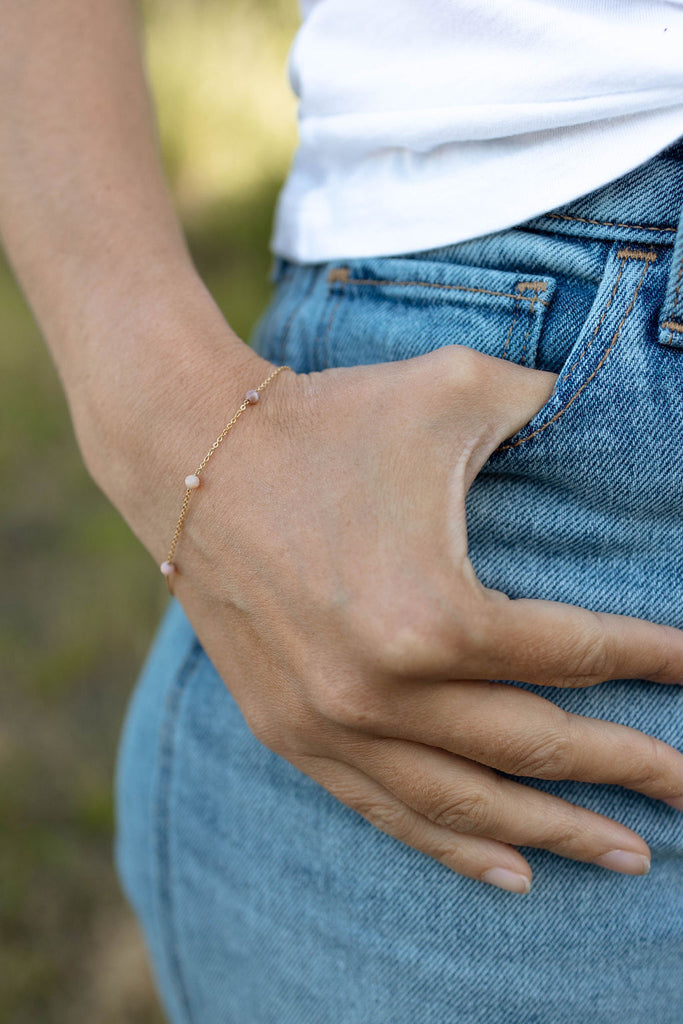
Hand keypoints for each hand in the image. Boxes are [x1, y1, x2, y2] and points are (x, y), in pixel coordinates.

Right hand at [163, 344, 682, 893]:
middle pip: (537, 748)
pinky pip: (389, 811)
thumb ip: (550, 407)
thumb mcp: (455, 390)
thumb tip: (616, 422)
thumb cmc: (329, 418)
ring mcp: (331, 724)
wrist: (191, 451)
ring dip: (558, 833)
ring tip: (630, 855)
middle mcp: (383, 692)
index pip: (576, 656)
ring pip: (469, 805)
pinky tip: (515, 872)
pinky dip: (457, 846)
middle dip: (630, 770)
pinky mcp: (291, 732)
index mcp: (435, 615)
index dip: (653, 661)